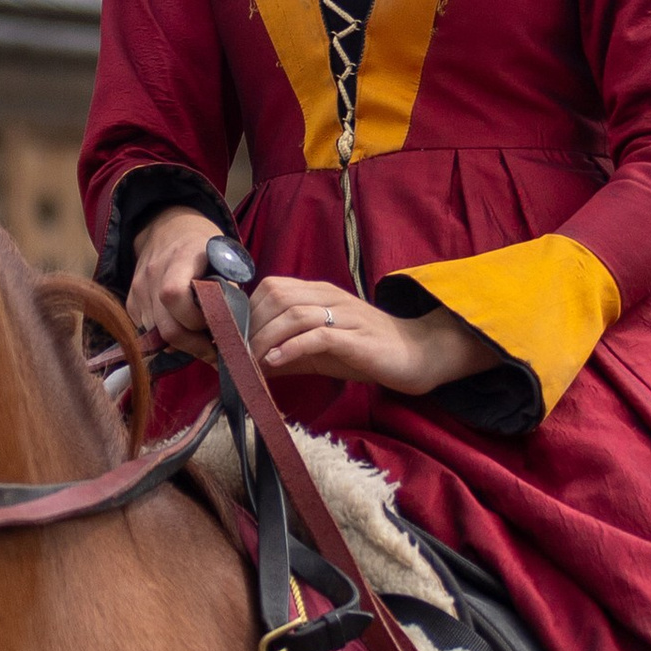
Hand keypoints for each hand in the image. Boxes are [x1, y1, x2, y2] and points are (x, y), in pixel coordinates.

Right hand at [127, 207, 223, 356]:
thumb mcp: (224, 260)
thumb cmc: (205, 249)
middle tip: (212, 349)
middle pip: (166, 327)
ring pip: (157, 335)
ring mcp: (138, 288)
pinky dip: (166, 339)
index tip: (217, 326)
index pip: (174, 296)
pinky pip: (147, 332)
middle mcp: (154, 272)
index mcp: (181, 257)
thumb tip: (230, 330)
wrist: (169, 229)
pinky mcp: (131, 301)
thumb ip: (227, 291)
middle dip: (193, 345)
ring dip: (180, 345)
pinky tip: (182, 330)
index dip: (196, 320)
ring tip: (199, 340)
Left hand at [247, 277, 497, 395]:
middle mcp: (329, 297)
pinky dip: (290, 348)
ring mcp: (344, 315)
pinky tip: (275, 363)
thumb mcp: (319, 350)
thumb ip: (288, 351)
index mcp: (318, 293)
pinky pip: (316, 336)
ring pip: (293, 314)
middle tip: (238, 354)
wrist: (416, 355)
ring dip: (265, 339)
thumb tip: (251, 363)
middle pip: (276, 296)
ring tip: (251, 362)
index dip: (247, 311)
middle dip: (251, 327)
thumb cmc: (366, 352)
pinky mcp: (355, 338)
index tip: (234, 339)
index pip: (271, 287)